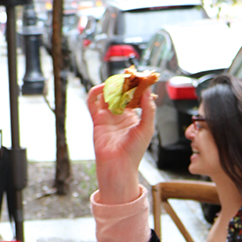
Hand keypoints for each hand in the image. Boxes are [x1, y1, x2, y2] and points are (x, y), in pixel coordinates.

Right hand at [88, 83, 155, 204]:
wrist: (119, 165)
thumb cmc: (135, 151)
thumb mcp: (147, 128)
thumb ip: (148, 109)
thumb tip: (148, 90)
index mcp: (134, 117)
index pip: (134, 96)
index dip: (137, 87)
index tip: (140, 78)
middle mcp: (120, 115)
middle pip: (120, 93)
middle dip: (124, 84)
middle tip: (128, 76)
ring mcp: (108, 116)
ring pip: (107, 94)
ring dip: (111, 86)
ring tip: (117, 82)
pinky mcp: (97, 119)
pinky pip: (93, 101)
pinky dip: (96, 92)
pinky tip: (103, 88)